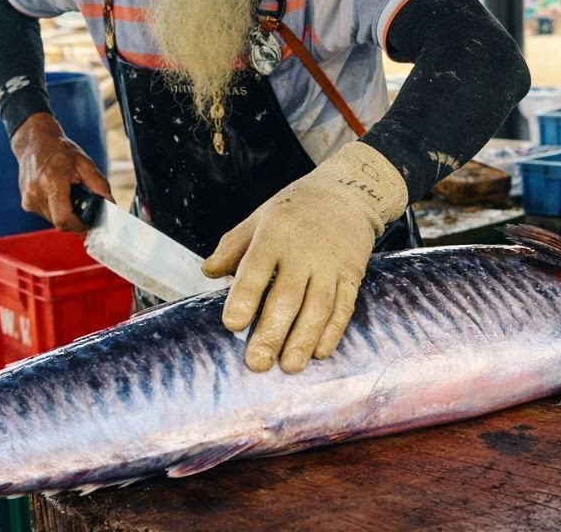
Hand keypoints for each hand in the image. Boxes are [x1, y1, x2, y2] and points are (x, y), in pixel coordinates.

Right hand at [9, 112, 110, 230]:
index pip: (63, 219)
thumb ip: (100, 185)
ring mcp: (29, 199)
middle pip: (60, 222)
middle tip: (81, 204)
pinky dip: (55, 209)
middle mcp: (36, 193)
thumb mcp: (84, 163)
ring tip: (68, 194)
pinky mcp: (26, 203)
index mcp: (51, 182)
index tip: (88, 222)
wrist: (34, 142)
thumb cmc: (59, 150)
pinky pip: (45, 214)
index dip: (78, 225)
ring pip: (53, 220)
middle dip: (74, 219)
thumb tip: (111, 203)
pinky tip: (57, 193)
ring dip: (64, 213)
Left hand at [202, 141, 407, 373]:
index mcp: (274, 235)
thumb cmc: (294, 210)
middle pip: (288, 297)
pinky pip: (344, 308)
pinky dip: (332, 332)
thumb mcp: (259, 218)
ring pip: (318, 307)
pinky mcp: (352, 275)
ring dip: (303, 340)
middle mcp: (304, 252)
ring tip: (289, 366)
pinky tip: (319, 352)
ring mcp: (331, 265)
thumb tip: (208, 272)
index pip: (257, 269)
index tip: (232, 325)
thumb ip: (233, 246)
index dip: (245, 298)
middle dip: (272, 332)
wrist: (347, 193)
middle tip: (257, 363)